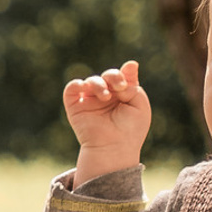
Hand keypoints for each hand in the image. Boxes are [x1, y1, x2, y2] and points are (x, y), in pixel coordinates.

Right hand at [64, 60, 152, 182]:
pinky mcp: (75, 107)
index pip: (122, 76)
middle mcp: (106, 96)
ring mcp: (90, 101)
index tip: (127, 81)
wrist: (114, 147)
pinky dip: (76, 84)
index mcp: (122, 95)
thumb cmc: (130, 129)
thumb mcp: (139, 105)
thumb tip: (131, 64)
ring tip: (106, 96)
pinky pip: (71, 89)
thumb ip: (133, 84)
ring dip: (99, 84)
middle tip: (120, 87)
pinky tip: (84, 88)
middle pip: (107, 76)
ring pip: (91, 81)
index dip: (125, 73)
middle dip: (114, 76)